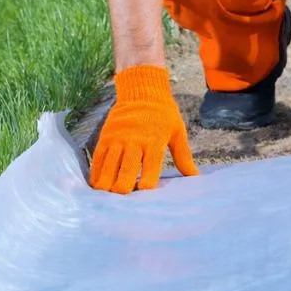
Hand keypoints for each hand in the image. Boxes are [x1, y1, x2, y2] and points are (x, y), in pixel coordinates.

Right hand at [89, 64, 198, 193]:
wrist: (142, 91)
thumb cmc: (163, 114)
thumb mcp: (177, 132)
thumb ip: (183, 155)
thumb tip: (195, 176)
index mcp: (154, 141)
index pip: (151, 164)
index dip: (148, 179)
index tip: (145, 191)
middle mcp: (134, 141)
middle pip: (127, 167)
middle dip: (124, 185)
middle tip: (122, 198)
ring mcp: (117, 139)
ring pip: (109, 164)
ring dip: (107, 181)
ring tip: (105, 196)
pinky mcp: (105, 137)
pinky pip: (98, 157)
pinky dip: (96, 171)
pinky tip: (95, 184)